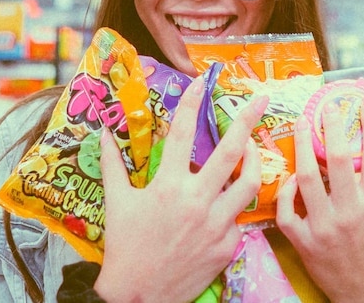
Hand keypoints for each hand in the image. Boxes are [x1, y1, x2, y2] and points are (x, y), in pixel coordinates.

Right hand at [95, 77, 266, 302]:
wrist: (138, 296)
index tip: (200, 82)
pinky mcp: (228, 246)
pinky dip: (235, 206)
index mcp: (167, 185)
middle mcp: (196, 200)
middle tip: (261, 99)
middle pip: (232, 151)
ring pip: (251, 183)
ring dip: (256, 161)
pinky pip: (240, 218)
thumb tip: (102, 133)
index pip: (180, 133)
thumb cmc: (125, 245)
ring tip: (254, 149)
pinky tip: (226, 203)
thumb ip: (113, 164)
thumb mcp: (117, 201)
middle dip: (248, 119)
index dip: (190, 103)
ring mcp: (216, 224)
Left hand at [276, 102, 363, 302]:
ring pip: (307, 178)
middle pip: (338, 159)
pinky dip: (286, 191)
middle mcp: (351, 214)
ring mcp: (324, 229)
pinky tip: (290, 178)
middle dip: (332, 127)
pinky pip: (287, 210)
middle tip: (326, 106)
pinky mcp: (304, 243)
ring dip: (303, 147)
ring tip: (303, 126)